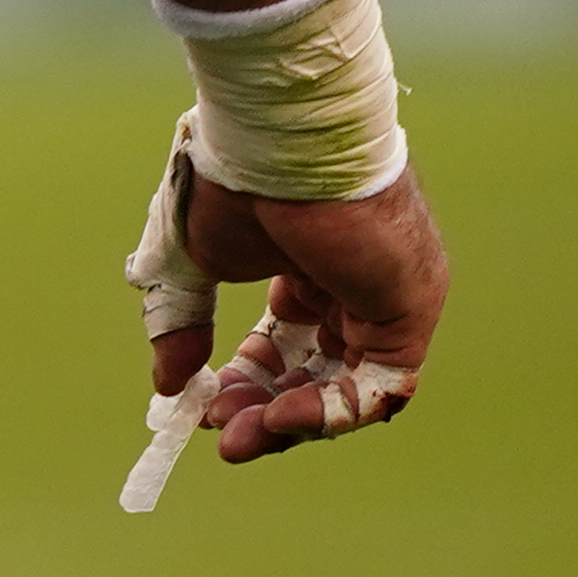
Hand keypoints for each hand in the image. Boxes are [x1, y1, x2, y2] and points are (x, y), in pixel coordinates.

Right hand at [163, 164, 449, 462]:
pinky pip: (379, 384)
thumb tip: (167, 385)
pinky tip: (278, 415)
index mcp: (309, 266)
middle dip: (264, 408)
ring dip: (290, 419)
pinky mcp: (409, 310)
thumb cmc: (238, 181)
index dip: (247, 379)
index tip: (203, 406)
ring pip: (348, 386)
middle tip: (220, 433)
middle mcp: (355, 286)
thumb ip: (182, 321)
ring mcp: (387, 299)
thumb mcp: (193, 258)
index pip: (287, 342)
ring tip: (238, 436)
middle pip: (318, 371)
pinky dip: (329, 410)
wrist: (280, 140)